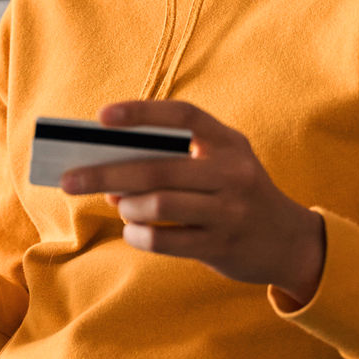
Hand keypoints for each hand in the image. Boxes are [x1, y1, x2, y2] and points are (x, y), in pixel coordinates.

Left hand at [60, 100, 324, 305]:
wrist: (289, 241)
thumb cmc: (237, 193)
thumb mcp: (220, 164)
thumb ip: (174, 159)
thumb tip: (110, 167)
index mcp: (229, 142)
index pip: (183, 115)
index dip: (142, 112)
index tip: (101, 117)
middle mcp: (232, 173)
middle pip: (158, 167)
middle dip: (106, 172)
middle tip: (69, 179)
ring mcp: (229, 211)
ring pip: (159, 205)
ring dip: (127, 206)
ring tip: (119, 204)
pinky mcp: (221, 246)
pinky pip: (165, 240)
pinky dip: (139, 235)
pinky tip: (133, 231)